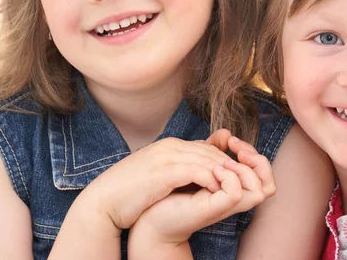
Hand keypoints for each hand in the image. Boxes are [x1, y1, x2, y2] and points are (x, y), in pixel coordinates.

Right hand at [80, 137, 231, 230]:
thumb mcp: (155, 174)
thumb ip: (174, 169)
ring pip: (206, 159)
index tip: (233, 173)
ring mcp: (166, 157)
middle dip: (228, 163)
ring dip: (223, 171)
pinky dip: (210, 179)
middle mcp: (169, 147)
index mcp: (168, 146)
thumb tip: (190, 176)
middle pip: (210, 150)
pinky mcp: (164, 172)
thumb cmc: (129, 191)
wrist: (104, 201)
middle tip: (242, 178)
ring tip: (235, 185)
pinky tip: (218, 190)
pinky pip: (196, 171)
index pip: (205, 147)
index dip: (222, 159)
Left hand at [128, 132, 276, 257]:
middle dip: (258, 159)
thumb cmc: (173, 191)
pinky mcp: (216, 208)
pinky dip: (229, 178)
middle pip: (270, 184)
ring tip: (224, 162)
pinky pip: (237, 192)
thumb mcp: (198, 164)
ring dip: (245, 169)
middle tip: (234, 147)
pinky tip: (212, 172)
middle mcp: (236, 198)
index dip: (254, 153)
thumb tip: (226, 131)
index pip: (263, 173)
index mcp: (235, 188)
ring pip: (262, 189)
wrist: (152, 214)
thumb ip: (213, 150)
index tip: (231, 140)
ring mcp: (228, 205)